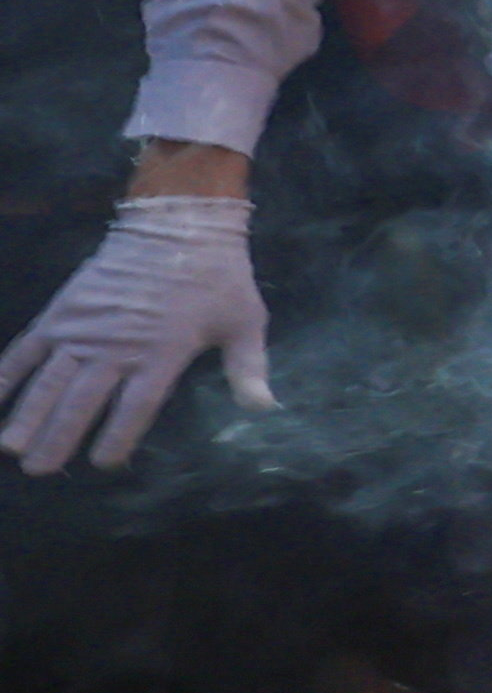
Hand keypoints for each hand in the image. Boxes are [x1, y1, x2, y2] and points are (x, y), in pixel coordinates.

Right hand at [0, 196, 270, 472]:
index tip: (104, 463)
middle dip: (60, 437)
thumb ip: (250, 368)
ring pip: (51, 380)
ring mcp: (85, 328)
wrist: (179, 222)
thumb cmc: (218, 276)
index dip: (118, 436)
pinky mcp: (63, 311)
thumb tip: (265, 408)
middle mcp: (118, 345)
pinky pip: (28, 346)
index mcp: (163, 352)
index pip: (136, 406)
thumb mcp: (246, 321)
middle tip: (40, 470)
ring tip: (11, 448)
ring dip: (28, 414)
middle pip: (83, 401)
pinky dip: (8, 371)